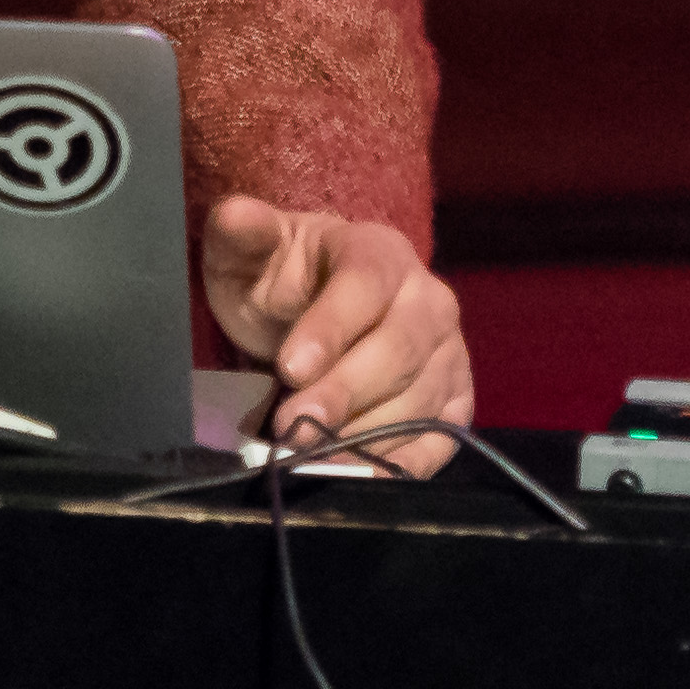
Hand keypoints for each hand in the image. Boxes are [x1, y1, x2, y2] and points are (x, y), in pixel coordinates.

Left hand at [198, 197, 472, 472]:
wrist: (314, 312)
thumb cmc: (281, 282)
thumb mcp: (251, 254)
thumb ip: (242, 233)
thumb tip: (235, 214)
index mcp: (381, 253)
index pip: (366, 286)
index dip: (331, 328)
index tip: (289, 367)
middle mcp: (429, 301)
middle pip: (399, 350)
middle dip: (343, 392)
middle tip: (291, 427)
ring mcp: (449, 354)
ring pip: (419, 399)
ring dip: (364, 434)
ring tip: (312, 457)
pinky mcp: (454, 402)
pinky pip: (441, 438)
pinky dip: (403, 463)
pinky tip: (359, 475)